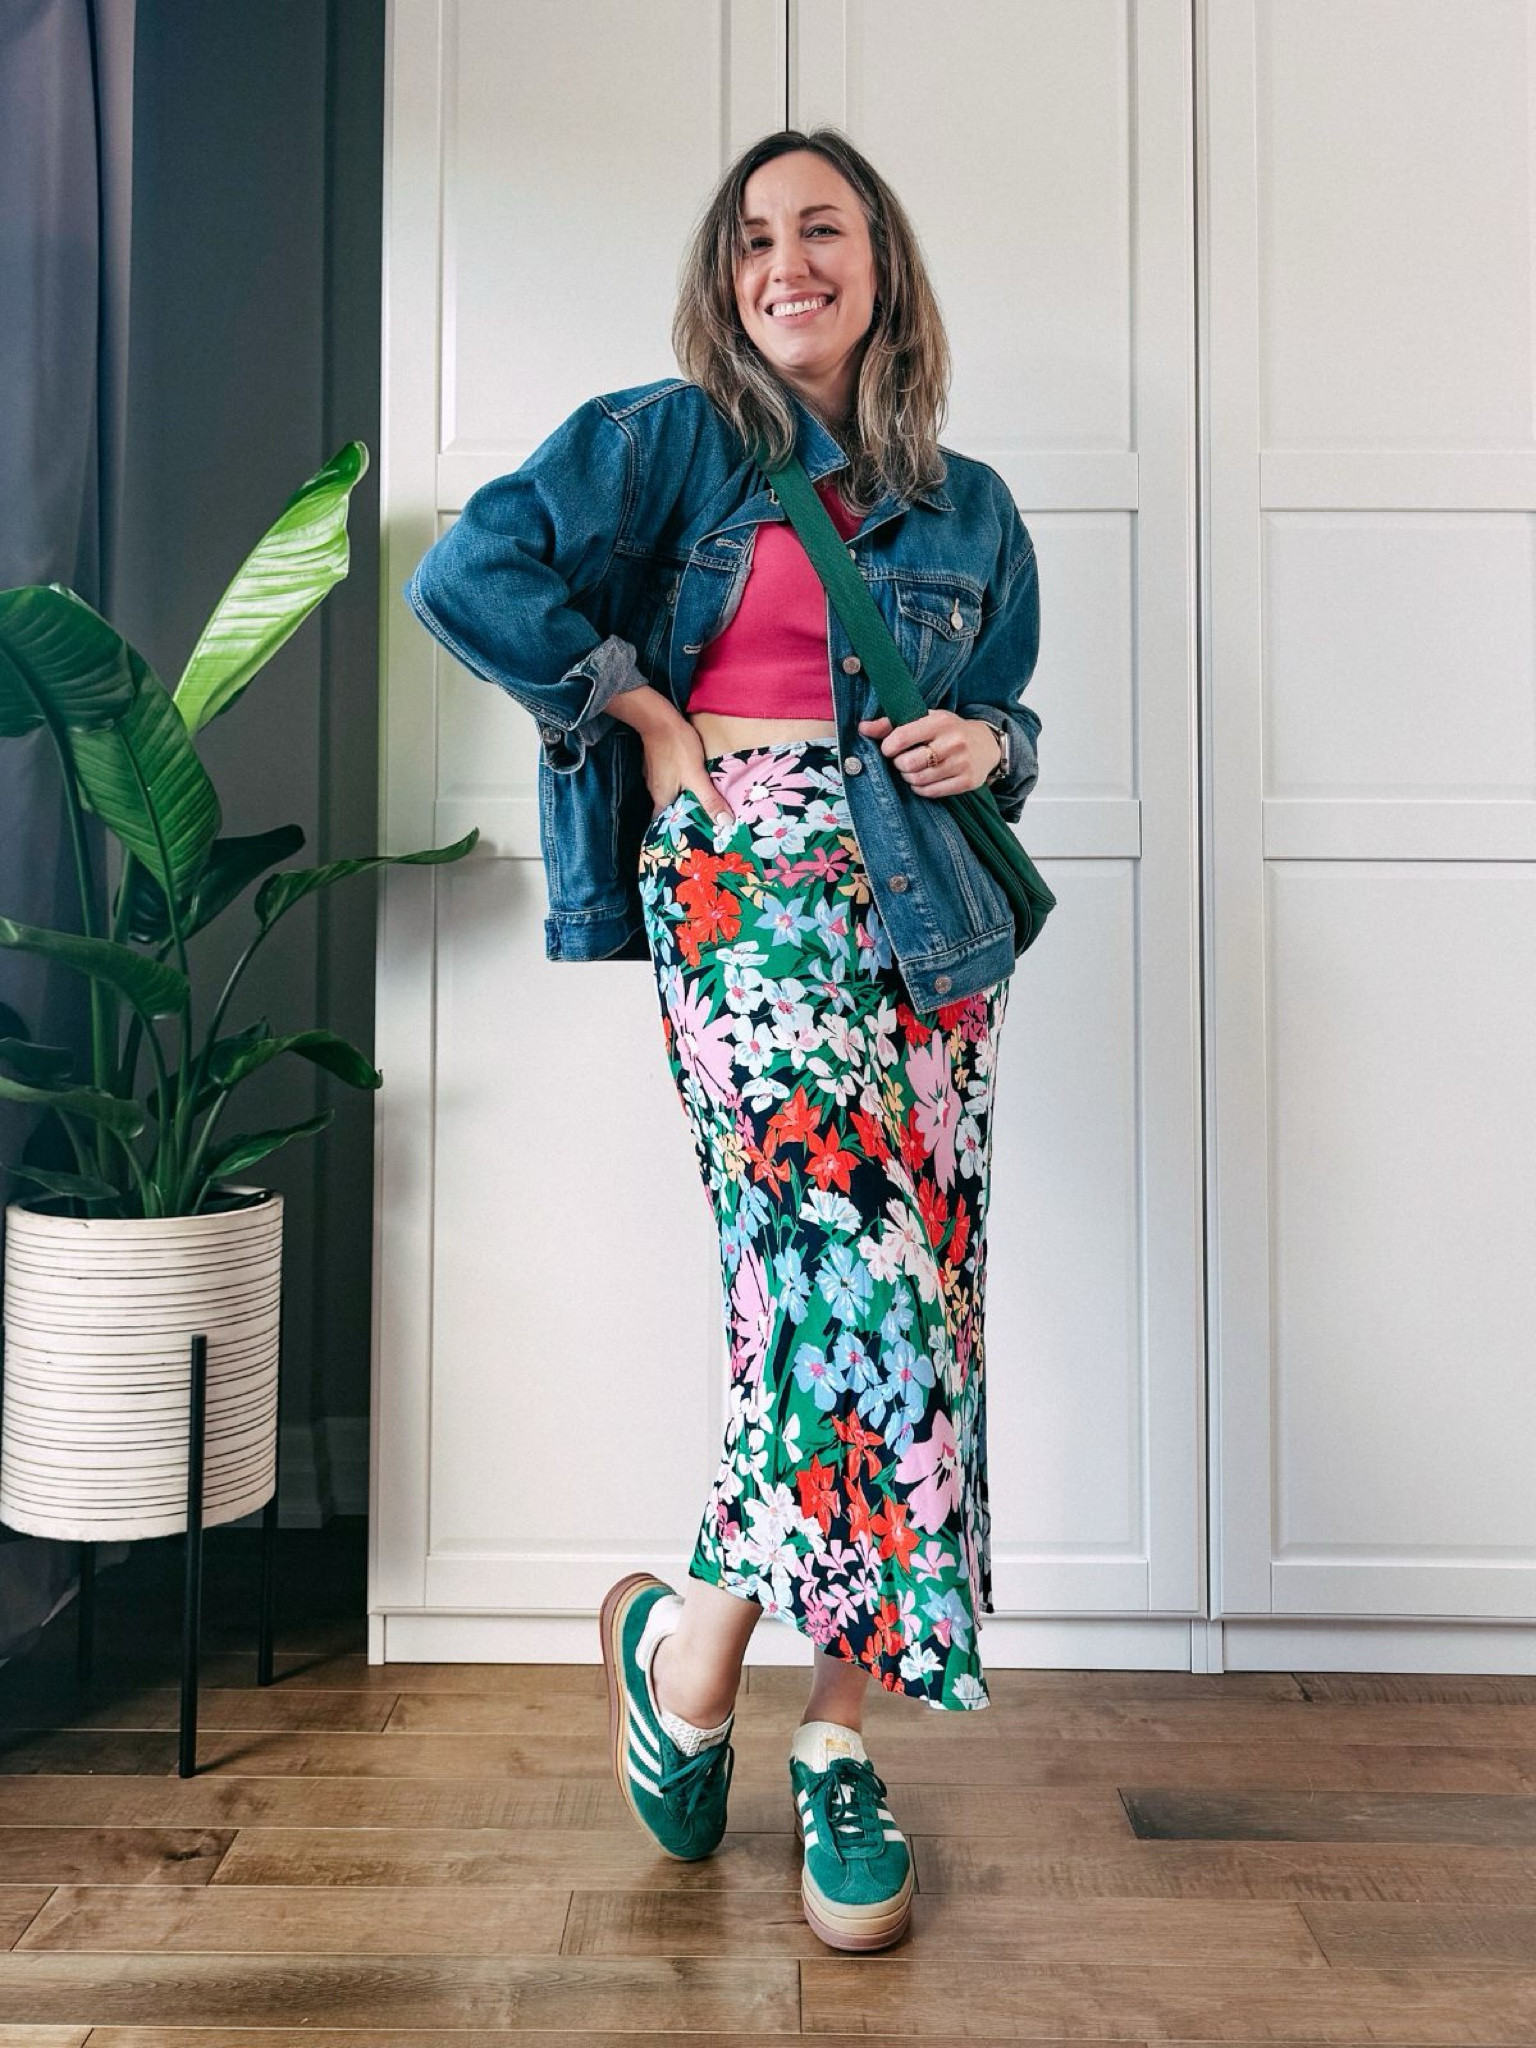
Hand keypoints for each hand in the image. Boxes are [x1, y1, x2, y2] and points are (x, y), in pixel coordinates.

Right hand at [642, 724, 735, 826]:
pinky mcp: (658, 764)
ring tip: (702, 803)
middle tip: (704, 822)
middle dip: (686, 816)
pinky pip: (669, 781)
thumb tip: (726, 824)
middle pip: (670, 811)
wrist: (658, 718)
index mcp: (661, 799)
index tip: (694, 838)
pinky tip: (691, 780)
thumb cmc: (677, 747)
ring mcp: (653, 777)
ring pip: (671, 795)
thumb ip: (710, 800)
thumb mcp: (697, 776)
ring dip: (684, 799)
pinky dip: (680, 784)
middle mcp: (654, 792)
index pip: (666, 826)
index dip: (679, 833)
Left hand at [858, 710, 1002, 796]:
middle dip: (899, 765)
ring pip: (918, 780)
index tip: (889, 749)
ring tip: (913, 769)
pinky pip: (931, 792)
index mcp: (940, 722)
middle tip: (903, 761)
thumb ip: (892, 723)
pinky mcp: (967, 782)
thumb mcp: (925, 719)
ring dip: (909, 777)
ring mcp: (962, 763)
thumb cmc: (947, 730)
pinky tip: (924, 779)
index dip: (888, 747)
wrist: (986, 744)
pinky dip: (921, 788)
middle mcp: (953, 742)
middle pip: (908, 764)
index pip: (901, 738)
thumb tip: (862, 728)